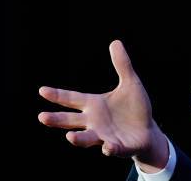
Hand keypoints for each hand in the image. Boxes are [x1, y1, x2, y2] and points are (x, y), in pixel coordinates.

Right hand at [38, 40, 168, 171]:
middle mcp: (94, 122)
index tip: (42, 90)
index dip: (57, 95)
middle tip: (42, 117)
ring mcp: (105, 136)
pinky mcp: (119, 147)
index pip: (72, 99)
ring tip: (69, 137)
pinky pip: (112, 149)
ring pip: (88, 138)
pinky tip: (106, 147)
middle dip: (57, 120)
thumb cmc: (135, 108)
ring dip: (79, 139)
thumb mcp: (130, 83)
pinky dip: (109, 148)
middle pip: (71, 120)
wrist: (148, 132)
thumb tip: (115, 42)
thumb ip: (122, 65)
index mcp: (94, 105)